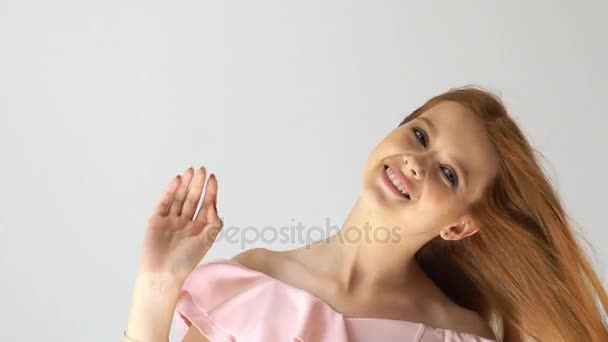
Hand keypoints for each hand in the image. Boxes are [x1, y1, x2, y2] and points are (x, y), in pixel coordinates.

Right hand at [138, 166, 223, 282]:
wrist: (163, 273)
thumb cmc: (186, 261)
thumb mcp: (207, 241)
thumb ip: (214, 223)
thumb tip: (214, 205)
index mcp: (199, 228)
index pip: (206, 205)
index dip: (210, 191)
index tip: (213, 177)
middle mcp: (185, 223)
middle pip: (193, 199)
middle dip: (197, 184)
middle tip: (202, 169)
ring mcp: (170, 221)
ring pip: (179, 198)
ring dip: (185, 184)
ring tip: (191, 171)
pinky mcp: (157, 220)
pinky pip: (165, 203)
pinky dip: (170, 191)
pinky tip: (177, 180)